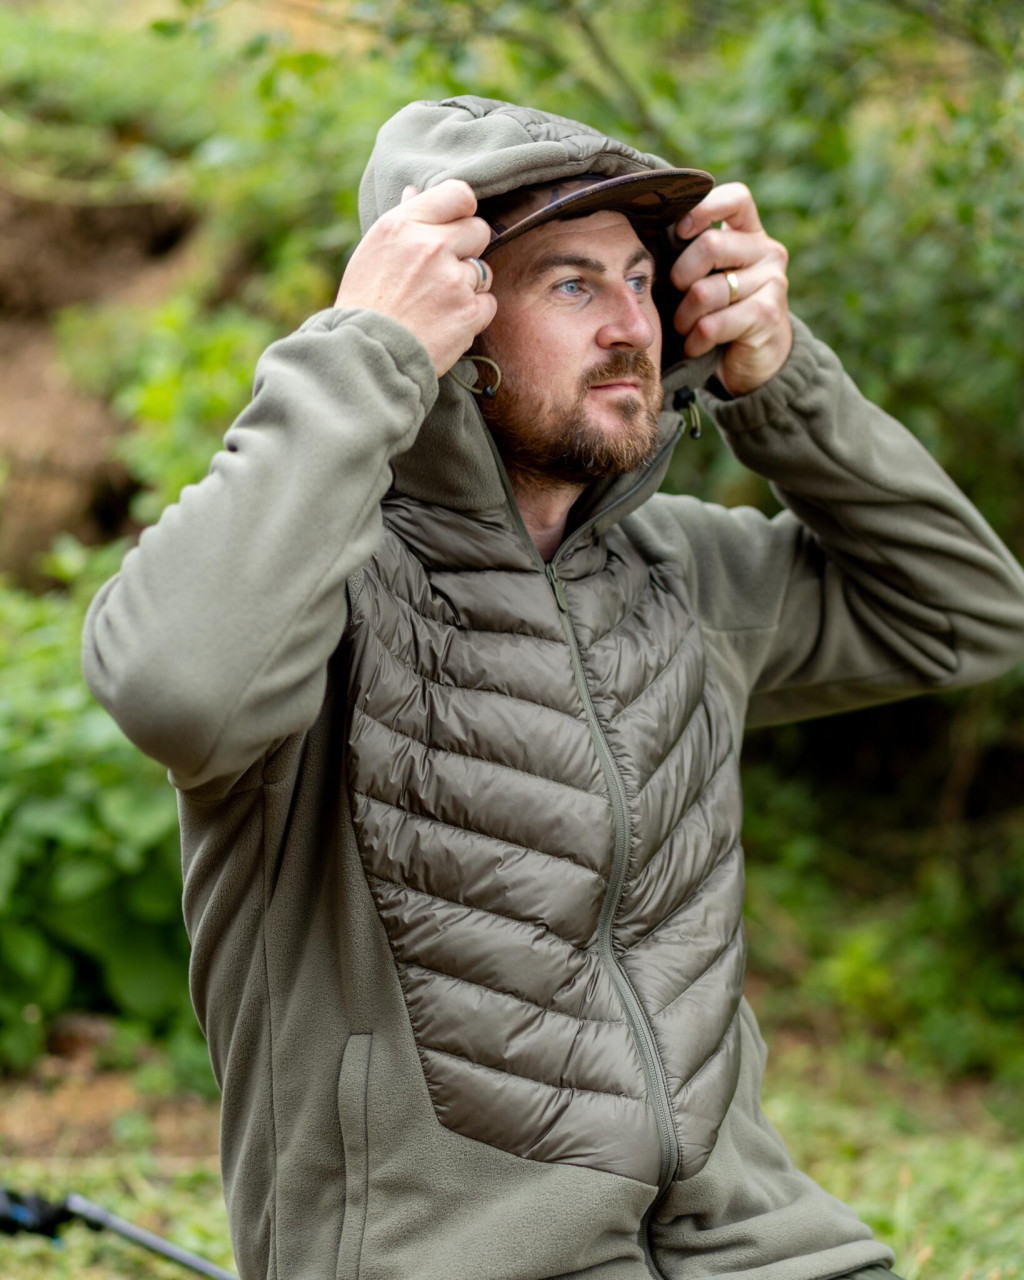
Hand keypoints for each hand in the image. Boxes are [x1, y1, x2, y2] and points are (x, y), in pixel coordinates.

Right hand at [335, 179, 496, 377]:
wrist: (366, 356)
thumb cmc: (364, 304)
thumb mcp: (372, 252)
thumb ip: (402, 221)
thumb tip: (414, 192)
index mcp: (404, 225)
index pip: (459, 194)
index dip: (462, 211)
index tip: (454, 227)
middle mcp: (431, 246)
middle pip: (479, 230)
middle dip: (468, 249)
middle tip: (444, 272)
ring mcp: (453, 280)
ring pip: (484, 270)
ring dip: (468, 286)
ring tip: (438, 304)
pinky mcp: (468, 312)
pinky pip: (488, 303)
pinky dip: (473, 315)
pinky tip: (447, 323)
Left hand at [669, 182, 791, 395]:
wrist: (757, 359)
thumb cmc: (722, 312)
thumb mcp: (711, 275)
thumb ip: (693, 252)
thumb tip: (647, 233)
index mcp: (751, 233)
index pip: (736, 198)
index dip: (704, 209)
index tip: (681, 231)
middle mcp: (767, 252)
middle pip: (709, 246)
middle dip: (680, 276)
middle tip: (677, 296)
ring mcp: (772, 282)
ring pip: (704, 292)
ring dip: (684, 317)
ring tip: (685, 328)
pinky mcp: (766, 315)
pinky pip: (711, 324)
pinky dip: (694, 340)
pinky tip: (696, 345)